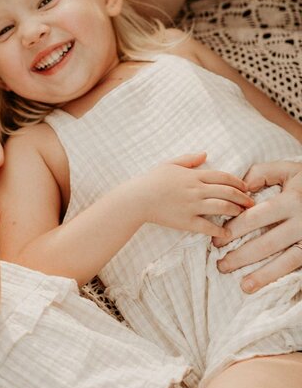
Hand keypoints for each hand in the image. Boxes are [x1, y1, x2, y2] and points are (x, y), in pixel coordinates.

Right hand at [137, 152, 253, 235]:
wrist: (137, 199)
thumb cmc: (151, 180)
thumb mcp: (169, 164)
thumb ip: (189, 159)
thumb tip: (205, 154)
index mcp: (193, 176)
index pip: (223, 177)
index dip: (237, 182)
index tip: (245, 187)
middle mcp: (196, 190)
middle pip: (227, 192)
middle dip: (242, 197)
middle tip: (251, 203)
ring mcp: (192, 206)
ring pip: (222, 208)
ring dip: (235, 211)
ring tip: (242, 214)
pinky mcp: (186, 221)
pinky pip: (207, 227)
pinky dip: (219, 231)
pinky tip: (226, 233)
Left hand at [213, 159, 301, 290]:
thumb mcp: (288, 170)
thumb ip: (262, 174)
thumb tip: (242, 189)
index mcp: (290, 201)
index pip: (257, 217)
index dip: (235, 230)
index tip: (216, 241)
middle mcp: (301, 222)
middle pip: (268, 243)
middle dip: (242, 256)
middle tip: (221, 266)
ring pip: (287, 260)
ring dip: (265, 275)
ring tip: (244, 286)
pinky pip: (300, 266)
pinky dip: (284, 278)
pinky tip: (269, 287)